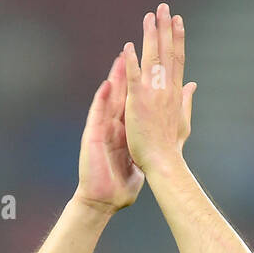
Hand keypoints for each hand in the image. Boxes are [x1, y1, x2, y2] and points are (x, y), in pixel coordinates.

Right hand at [76, 53, 144, 212]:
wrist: (104, 201)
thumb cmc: (120, 188)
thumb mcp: (139, 164)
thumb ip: (148, 150)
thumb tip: (160, 144)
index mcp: (126, 131)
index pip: (136, 103)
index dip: (144, 85)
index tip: (154, 67)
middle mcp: (114, 126)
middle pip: (124, 94)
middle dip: (131, 72)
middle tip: (138, 51)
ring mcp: (102, 129)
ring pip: (110, 99)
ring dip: (115, 78)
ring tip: (122, 57)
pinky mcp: (93, 136)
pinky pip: (98, 114)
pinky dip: (102, 99)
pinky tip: (107, 84)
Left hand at [123, 4, 196, 174]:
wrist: (163, 162)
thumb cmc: (172, 148)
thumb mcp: (184, 121)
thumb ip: (187, 101)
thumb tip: (193, 85)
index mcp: (176, 93)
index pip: (178, 60)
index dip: (178, 39)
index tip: (178, 21)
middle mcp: (166, 90)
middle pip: (167, 52)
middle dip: (166, 28)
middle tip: (164, 7)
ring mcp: (153, 95)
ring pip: (153, 59)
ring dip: (151, 36)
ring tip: (149, 16)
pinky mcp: (138, 102)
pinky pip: (134, 77)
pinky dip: (132, 61)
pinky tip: (128, 46)